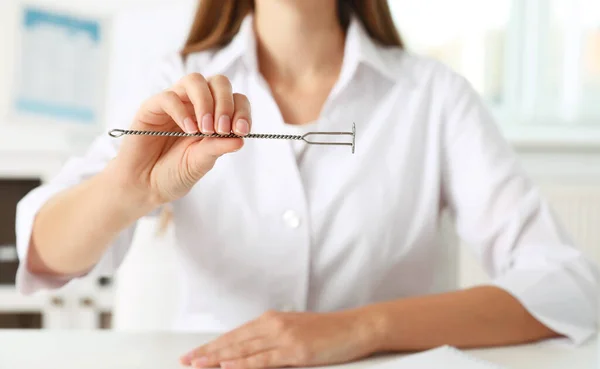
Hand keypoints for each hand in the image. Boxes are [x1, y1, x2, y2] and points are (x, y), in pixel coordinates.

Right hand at [109, 73, 250, 206]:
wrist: (145, 185)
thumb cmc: (175, 173)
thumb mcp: (201, 162)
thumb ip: (218, 148)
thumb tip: (241, 139)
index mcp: (214, 116)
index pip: (235, 99)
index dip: (242, 111)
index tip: (241, 131)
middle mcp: (196, 105)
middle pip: (218, 82)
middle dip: (225, 103)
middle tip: (222, 129)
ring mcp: (175, 103)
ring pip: (195, 81)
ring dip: (206, 102)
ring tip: (206, 130)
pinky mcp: (152, 107)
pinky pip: (169, 97)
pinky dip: (182, 111)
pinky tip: (187, 130)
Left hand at [180, 310, 380, 368]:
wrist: (356, 327)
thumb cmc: (328, 331)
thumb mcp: (296, 331)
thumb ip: (272, 339)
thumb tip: (251, 351)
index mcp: (272, 319)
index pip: (236, 335)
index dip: (213, 345)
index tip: (195, 354)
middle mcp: (274, 325)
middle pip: (234, 341)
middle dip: (207, 352)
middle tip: (185, 360)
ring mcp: (284, 337)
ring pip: (243, 350)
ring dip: (217, 358)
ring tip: (197, 364)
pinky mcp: (296, 351)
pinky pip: (264, 360)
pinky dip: (243, 364)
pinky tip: (228, 366)